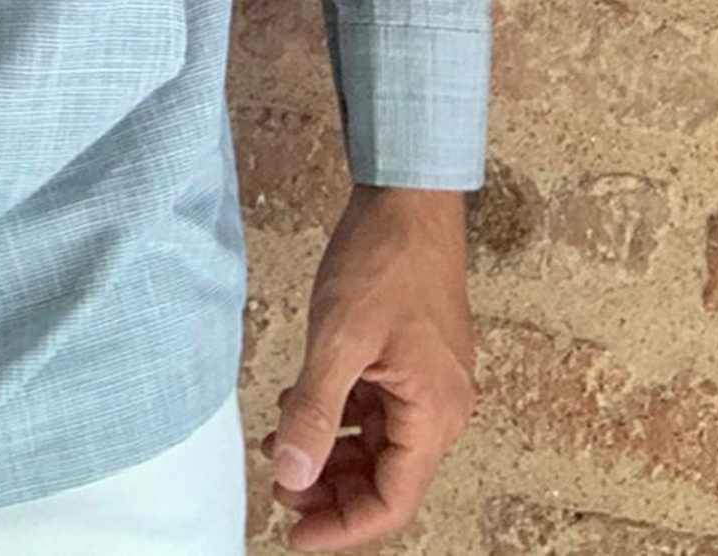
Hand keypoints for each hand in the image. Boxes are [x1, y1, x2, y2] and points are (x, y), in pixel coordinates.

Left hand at [260, 183, 474, 549]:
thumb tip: (292, 477)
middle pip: (386, 478)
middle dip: (330, 491)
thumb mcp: (338, 338)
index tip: (293, 537)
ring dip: (330, 452)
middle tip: (277, 487)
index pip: (392, 501)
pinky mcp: (412, 358)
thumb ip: (315, 411)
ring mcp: (428, 382)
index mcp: (433, 414)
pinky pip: (376, 407)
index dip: (342, 527)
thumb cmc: (383, 260)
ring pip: (378, 443)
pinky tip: (298, 402)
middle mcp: (440, 408)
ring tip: (279, 446)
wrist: (409, 195)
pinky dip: (338, 414)